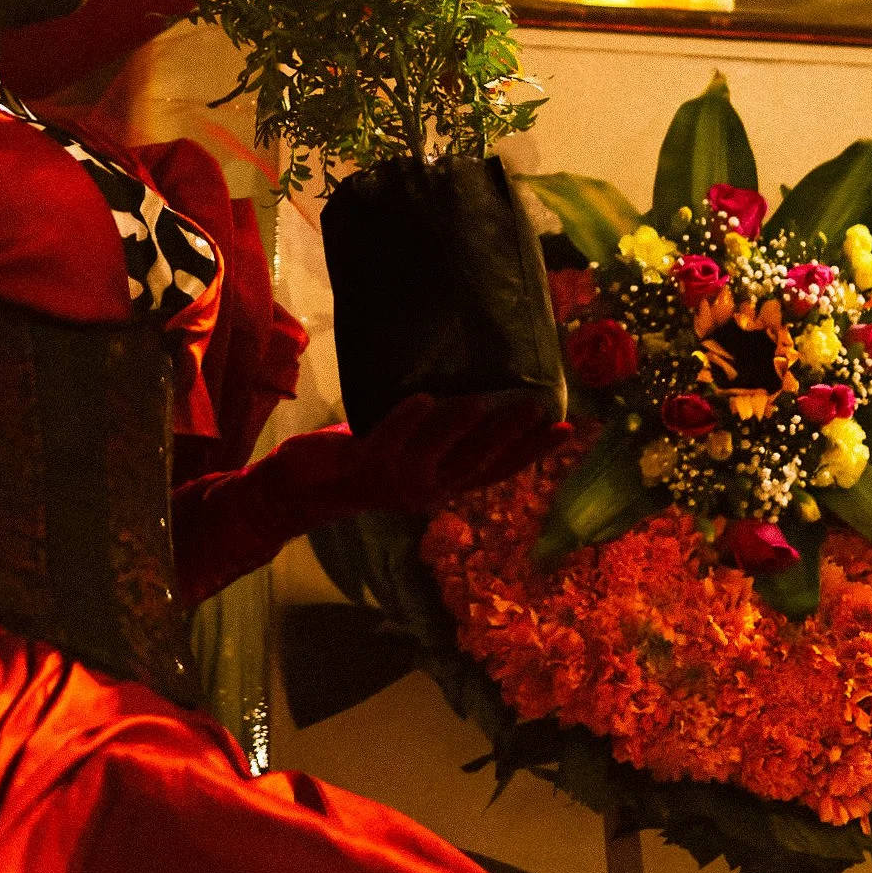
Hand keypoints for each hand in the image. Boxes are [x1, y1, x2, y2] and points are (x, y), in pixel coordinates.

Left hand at [346, 385, 568, 516]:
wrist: (305, 485)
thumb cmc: (367, 457)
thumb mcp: (413, 447)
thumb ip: (443, 431)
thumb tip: (481, 383)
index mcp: (442, 484)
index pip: (496, 471)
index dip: (531, 453)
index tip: (566, 429)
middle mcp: (424, 489)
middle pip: (473, 465)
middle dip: (506, 437)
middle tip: (535, 407)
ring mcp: (392, 480)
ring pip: (432, 456)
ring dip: (458, 429)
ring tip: (482, 401)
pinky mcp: (360, 466)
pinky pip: (386, 441)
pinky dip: (405, 421)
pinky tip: (423, 398)